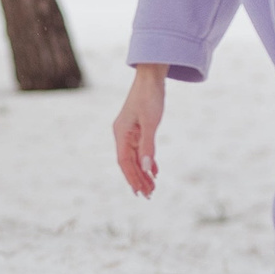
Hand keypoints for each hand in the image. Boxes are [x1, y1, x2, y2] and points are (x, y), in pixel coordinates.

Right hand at [114, 64, 165, 197]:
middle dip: (138, 179)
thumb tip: (146, 169)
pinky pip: (140, 150)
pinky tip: (153, 171)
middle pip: (129, 162)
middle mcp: (122, 134)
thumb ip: (148, 147)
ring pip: (135, 158)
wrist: (150, 78)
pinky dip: (147, 161)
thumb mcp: (150, 123)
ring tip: (151, 187)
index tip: (140, 192)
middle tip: (148, 195)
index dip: (132, 177)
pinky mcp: (138, 128)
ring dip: (143, 172)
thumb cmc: (149, 97)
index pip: (124, 161)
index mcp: (121, 133)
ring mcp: (130, 132)